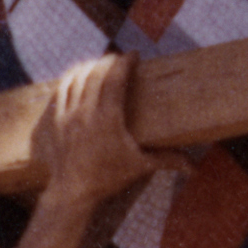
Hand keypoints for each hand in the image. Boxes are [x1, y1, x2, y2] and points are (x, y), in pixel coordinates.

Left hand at [33, 53, 157, 207]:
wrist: (73, 192)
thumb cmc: (108, 178)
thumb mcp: (140, 167)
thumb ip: (167, 160)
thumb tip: (193, 166)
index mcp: (108, 118)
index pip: (115, 78)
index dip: (125, 61)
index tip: (134, 55)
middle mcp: (85, 111)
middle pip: (95, 72)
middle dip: (108, 60)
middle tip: (119, 59)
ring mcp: (66, 115)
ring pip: (75, 77)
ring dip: (88, 66)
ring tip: (99, 64)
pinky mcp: (54, 120)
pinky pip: (60, 90)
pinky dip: (70, 79)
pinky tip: (78, 78)